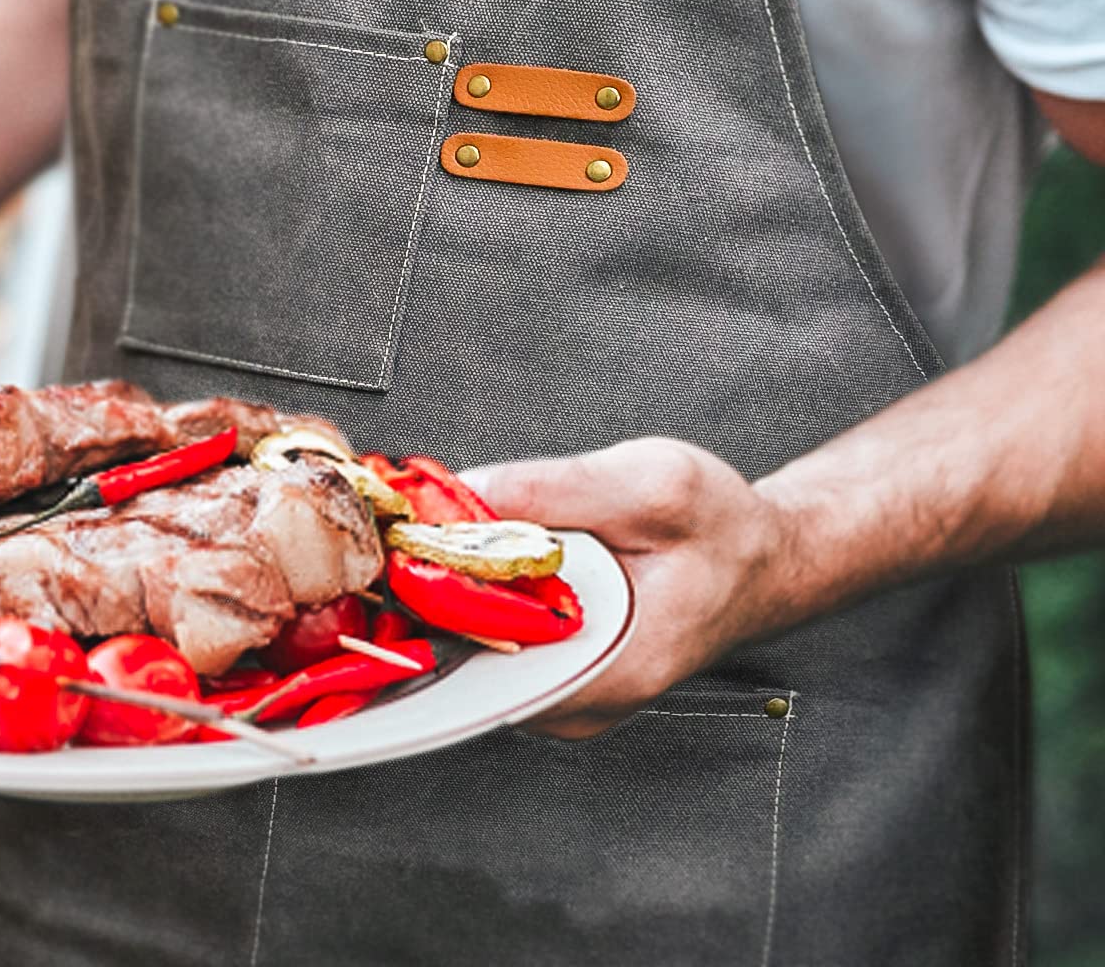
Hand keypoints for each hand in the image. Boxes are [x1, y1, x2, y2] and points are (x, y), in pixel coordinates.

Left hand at [464, 438, 796, 739]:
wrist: (762, 557)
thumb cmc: (723, 529)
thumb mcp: (652, 482)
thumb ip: (556, 489)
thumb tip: (468, 493)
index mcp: (615, 669)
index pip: (488, 666)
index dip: (439, 601)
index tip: (421, 548)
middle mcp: (588, 701)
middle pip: (473, 656)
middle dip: (444, 586)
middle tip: (442, 524)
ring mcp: (573, 695)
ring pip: (479, 648)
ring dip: (461, 588)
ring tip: (478, 533)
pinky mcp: (564, 674)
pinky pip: (500, 639)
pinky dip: (486, 594)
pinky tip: (498, 556)